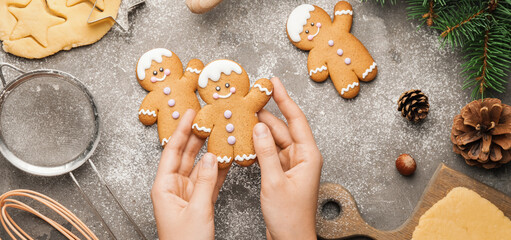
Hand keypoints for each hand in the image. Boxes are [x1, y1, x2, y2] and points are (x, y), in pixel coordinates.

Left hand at [151, 109, 228, 239]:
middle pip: (185, 155)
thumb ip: (205, 181)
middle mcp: (174, 187)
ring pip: (199, 166)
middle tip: (206, 118)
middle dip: (195, 136)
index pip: (172, 151)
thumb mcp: (197, 209)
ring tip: (218, 133)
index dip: (181, 130)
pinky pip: (208, 180)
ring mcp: (187, 193)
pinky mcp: (199, 201)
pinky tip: (225, 158)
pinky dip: (217, 169)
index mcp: (164, 187)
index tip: (189, 114)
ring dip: (208, 150)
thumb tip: (212, 157)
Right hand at [254, 77, 322, 239]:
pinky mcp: (282, 173)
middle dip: (268, 112)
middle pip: (284, 128)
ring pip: (275, 140)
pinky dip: (259, 145)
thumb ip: (265, 152)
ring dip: (262, 130)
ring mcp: (292, 165)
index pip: (296, 120)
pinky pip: (270, 152)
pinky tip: (247, 138)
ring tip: (245, 114)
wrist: (290, 238)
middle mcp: (302, 157)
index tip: (274, 83)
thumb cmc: (289, 216)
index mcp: (308, 155)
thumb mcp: (274, 181)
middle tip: (252, 98)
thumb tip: (258, 127)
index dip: (284, 99)